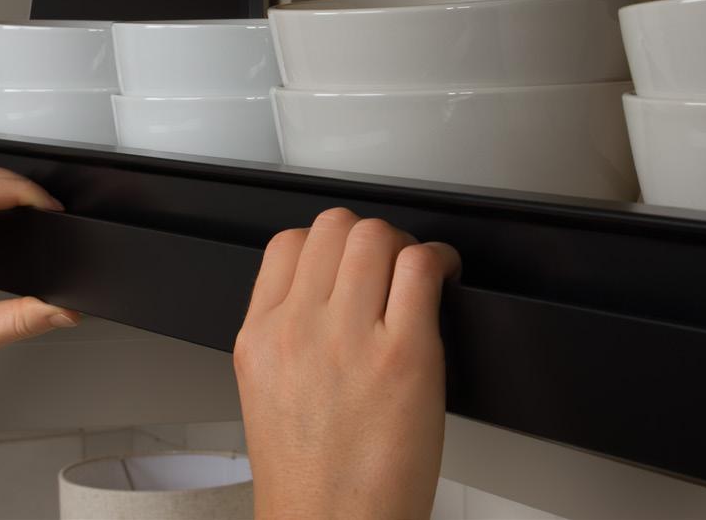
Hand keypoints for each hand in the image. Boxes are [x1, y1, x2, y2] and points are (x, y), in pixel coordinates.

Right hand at [235, 208, 460, 519]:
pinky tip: (445, 277)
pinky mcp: (404, 354)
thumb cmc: (311, 479)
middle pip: (333, 227)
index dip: (326, 243)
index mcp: (260, 337)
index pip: (287, 244)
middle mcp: (298, 329)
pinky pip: (421, 267)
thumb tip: (325, 294)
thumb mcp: (267, 392)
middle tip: (388, 264)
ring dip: (403, 245)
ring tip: (417, 271)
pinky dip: (440, 260)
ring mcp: (350, 338)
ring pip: (376, 235)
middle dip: (368, 238)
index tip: (348, 259)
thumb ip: (286, 334)